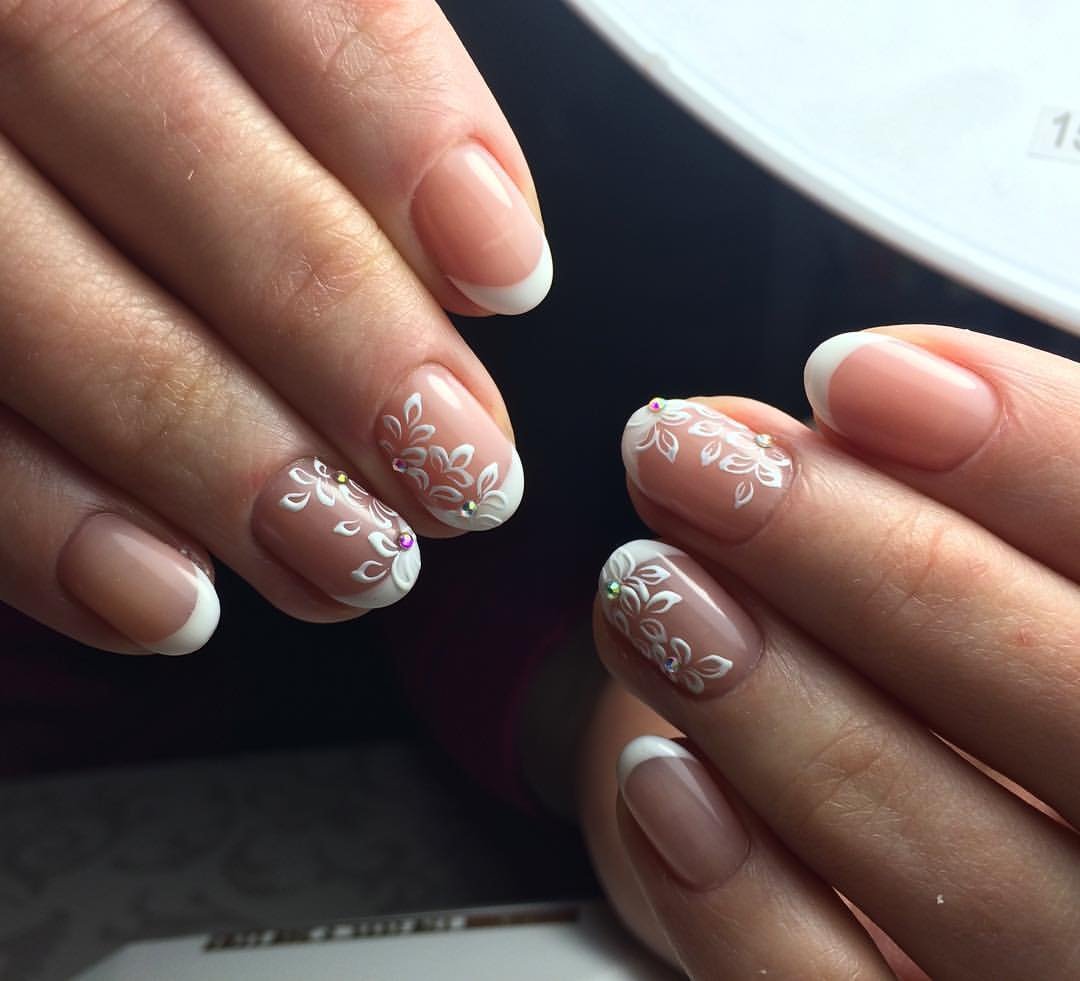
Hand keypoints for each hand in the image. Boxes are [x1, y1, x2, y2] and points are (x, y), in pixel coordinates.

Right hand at [0, 0, 547, 653]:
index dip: (398, 127)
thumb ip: (344, 98)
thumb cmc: (162, 83)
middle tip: (460, 472)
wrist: (10, 97)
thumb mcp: (251, 45)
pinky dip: (37, 523)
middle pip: (145, 124)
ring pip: (17, 284)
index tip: (507, 274)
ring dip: (205, 450)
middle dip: (330, 324)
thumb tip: (472, 263)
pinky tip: (167, 600)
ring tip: (351, 558)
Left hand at [581, 326, 1079, 977]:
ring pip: (957, 872)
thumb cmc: (1003, 679)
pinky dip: (743, 901)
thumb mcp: (1026, 574)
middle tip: (694, 458)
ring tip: (648, 587)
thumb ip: (991, 497)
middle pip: (1063, 701)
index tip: (857, 376)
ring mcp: (1070, 976)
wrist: (989, 847)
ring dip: (777, 709)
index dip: (1030, 452)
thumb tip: (867, 385)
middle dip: (863, 560)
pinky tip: (658, 779)